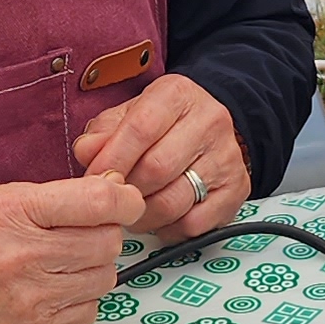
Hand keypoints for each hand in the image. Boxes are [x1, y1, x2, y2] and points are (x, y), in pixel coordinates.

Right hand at [0, 173, 142, 323]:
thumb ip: (54, 196)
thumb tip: (113, 191)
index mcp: (12, 212)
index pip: (98, 204)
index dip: (125, 200)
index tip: (126, 202)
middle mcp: (22, 258)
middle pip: (108, 243)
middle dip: (102, 235)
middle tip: (78, 235)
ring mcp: (28, 303)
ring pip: (104, 279)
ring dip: (91, 269)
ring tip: (60, 265)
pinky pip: (87, 313)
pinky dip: (78, 301)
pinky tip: (51, 292)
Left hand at [73, 71, 248, 243]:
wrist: (208, 129)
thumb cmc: (160, 124)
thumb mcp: (127, 115)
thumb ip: (103, 133)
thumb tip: (87, 154)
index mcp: (177, 94)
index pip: (141, 128)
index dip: (112, 160)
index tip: (94, 180)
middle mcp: (210, 121)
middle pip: (157, 168)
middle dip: (126, 191)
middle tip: (112, 200)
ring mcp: (227, 156)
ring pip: (174, 201)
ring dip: (143, 216)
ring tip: (132, 212)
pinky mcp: (237, 189)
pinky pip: (194, 223)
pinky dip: (169, 229)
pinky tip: (160, 218)